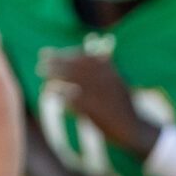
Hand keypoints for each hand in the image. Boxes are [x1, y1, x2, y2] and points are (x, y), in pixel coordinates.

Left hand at [42, 46, 159, 154]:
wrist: (134, 129)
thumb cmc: (124, 105)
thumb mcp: (119, 81)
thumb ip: (107, 64)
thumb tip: (98, 46)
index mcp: (111, 71)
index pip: (83, 57)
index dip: (65, 55)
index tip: (51, 54)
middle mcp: (104, 79)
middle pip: (75, 66)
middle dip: (56, 63)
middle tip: (41, 63)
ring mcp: (99, 94)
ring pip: (71, 80)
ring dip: (55, 76)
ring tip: (43, 76)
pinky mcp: (93, 110)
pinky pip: (71, 99)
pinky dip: (60, 95)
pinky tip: (51, 93)